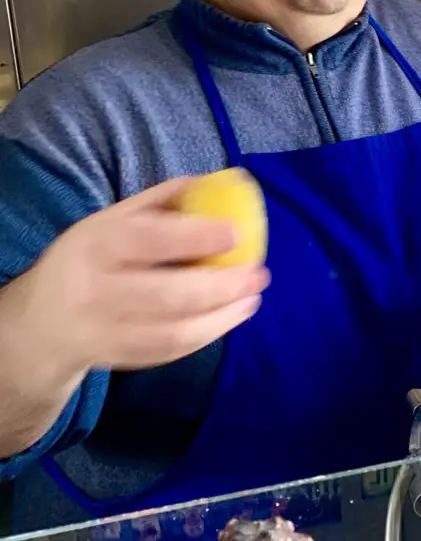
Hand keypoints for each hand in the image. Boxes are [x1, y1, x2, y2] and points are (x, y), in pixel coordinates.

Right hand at [2, 178, 269, 378]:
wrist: (40, 320)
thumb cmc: (95, 255)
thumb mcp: (115, 218)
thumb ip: (166, 199)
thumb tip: (226, 180)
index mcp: (96, 243)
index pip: (147, 239)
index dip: (195, 235)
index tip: (237, 231)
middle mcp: (95, 290)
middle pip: (166, 295)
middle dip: (222, 286)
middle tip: (259, 274)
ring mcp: (103, 331)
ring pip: (172, 332)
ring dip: (223, 317)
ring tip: (252, 298)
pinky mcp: (115, 360)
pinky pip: (168, 352)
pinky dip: (206, 336)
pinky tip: (230, 317)